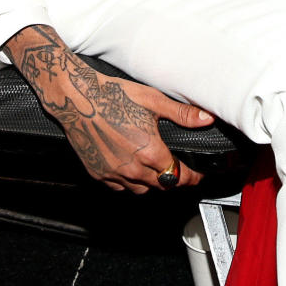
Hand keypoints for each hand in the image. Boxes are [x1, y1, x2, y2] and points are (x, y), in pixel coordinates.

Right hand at [5, 25, 213, 192]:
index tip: (198, 176)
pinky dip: (130, 182)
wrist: (78, 99)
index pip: (178, 176)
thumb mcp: (154, 100)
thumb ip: (182, 114)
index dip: (192, 178)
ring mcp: (114, 174)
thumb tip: (206, 118)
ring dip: (152, 183)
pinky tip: (132, 168)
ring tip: (156, 169)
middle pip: (162, 185)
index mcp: (150, 152)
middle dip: (173, 179)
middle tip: (179, 170)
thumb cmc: (114, 96)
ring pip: (141, 190)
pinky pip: (120, 187)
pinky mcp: (98, 174)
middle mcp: (133, 168)